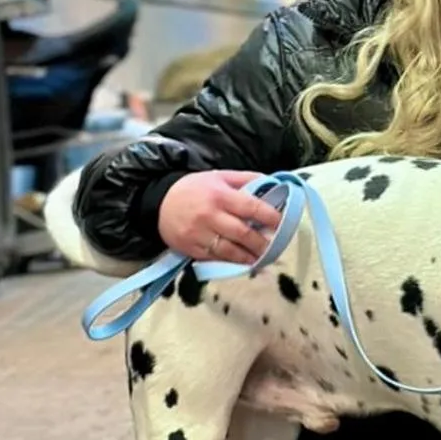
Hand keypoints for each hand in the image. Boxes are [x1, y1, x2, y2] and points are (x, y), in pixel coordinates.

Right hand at [158, 171, 282, 264]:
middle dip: (262, 243)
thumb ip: (245, 179)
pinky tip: (243, 263)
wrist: (158, 203)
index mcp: (220, 195)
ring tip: (263, 259)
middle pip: (243, 233)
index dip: (269, 217)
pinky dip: (231, 262)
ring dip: (249, 257)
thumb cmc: (194, 188)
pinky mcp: (191, 249)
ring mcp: (200, 234)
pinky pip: (215, 258)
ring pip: (230, 251)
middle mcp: (210, 216)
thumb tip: (272, 184)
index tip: (282, 223)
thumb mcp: (219, 176)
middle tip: (275, 247)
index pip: (251, 207)